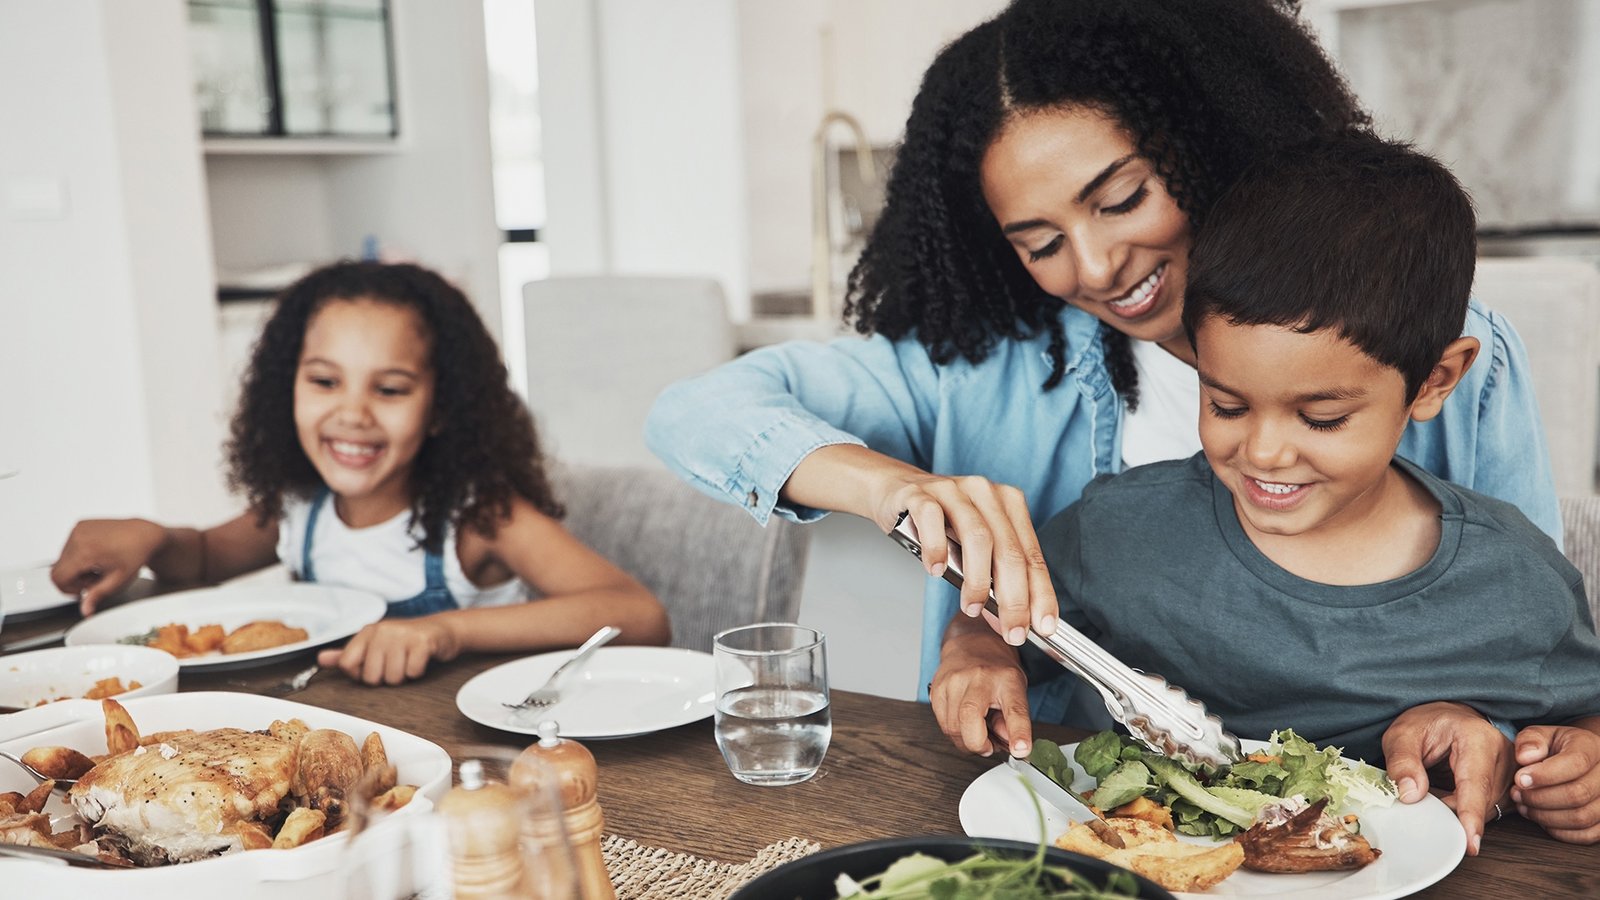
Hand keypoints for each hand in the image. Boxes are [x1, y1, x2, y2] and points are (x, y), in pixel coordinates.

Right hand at [50, 519, 166, 614]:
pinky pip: (69, 546)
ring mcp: (78, 529)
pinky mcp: (80, 525)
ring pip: (62, 558)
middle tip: (96, 577)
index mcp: (85, 551)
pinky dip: (79, 555)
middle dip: (75, 578)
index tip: (85, 589)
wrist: (145, 534)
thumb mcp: (117, 581)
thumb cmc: (135, 555)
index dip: (69, 588)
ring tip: (99, 566)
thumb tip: (85, 611)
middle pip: (59, 569)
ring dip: (77, 566)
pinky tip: (97, 556)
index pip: (58, 577)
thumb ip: (97, 596)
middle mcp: (78, 537)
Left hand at [318, 615, 461, 684]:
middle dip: (385, 677)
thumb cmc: (406, 641)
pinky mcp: (423, 642)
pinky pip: (412, 672)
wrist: (443, 630)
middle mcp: (383, 630)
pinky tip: (420, 660)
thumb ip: (348, 654)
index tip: (374, 666)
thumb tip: (321, 659)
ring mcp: (403, 635)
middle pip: (370, 676)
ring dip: (403, 676)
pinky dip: (418, 672)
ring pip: (392, 677)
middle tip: (396, 663)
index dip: (360, 674)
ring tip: (408, 662)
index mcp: (367, 632)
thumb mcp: (375, 644)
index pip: (347, 663)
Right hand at [868, 469, 1055, 647]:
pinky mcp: (921, 494)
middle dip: (1014, 598)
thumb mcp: (972, 546)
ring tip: (972, 607)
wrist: (896, 489)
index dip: (1040, 594)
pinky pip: (932, 520)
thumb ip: (992, 577)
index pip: (1032, 555)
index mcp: (1008, 503)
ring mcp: (953, 490)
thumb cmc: (940, 522)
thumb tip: (1005, 620)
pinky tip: (936, 570)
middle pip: (1009, 550)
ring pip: (977, 537)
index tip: (1044, 626)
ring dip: (978, 580)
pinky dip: (937, 549)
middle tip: (1012, 631)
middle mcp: (985, 493)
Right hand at [930, 613, 1032, 757]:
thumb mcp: (1016, 690)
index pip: (1014, 709)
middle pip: (970, 719)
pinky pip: (942, 724)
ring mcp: (954, 681)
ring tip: (977, 732)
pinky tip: (963, 723)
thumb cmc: (996, 670)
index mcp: (1006, 679)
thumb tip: (1011, 744)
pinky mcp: (936, 688)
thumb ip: (1014, 720)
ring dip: (966, 740)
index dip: (1019, 733)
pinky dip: (954, 732)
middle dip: (978, 744)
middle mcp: (978, 677)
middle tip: (988, 746)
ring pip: (952, 727)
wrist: (972, 644)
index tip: (1021, 750)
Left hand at [1382, 701, 1515, 855]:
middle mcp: (1503, 754)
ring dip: (1458, 810)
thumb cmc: (1427, 723)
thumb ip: (1403, 762)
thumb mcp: (1402, 735)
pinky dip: (1466, 809)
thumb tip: (1411, 795)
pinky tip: (1450, 793)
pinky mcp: (1508, 784)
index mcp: (1478, 738)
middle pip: (1481, 802)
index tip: (1471, 843)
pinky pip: (1489, 809)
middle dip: (1451, 811)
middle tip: (1426, 793)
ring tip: (1438, 785)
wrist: (1447, 717)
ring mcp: (1510, 770)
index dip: (1470, 816)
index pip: (1476, 784)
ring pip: (1486, 810)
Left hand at [1510, 723, 1599, 843]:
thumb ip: (1530, 740)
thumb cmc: (1555, 748)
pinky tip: (1541, 818)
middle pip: (1577, 794)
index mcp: (1592, 747)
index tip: (1519, 779)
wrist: (1578, 760)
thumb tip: (1524, 757)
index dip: (1544, 775)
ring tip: (1524, 806)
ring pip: (1582, 817)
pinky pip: (1586, 835)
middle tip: (1516, 794)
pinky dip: (1559, 831)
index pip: (1575, 763)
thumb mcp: (1541, 735)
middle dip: (1539, 798)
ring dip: (1545, 816)